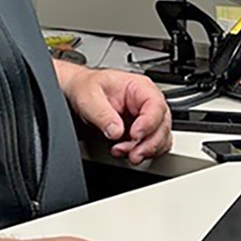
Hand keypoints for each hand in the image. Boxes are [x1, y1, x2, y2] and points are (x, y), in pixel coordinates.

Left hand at [56, 63, 171, 163]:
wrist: (78, 93)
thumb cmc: (86, 88)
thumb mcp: (89, 97)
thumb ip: (103, 114)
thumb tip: (116, 131)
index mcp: (139, 87)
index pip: (156, 106)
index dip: (149, 123)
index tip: (134, 136)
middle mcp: (147, 103)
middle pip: (162, 125)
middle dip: (149, 143)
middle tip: (131, 153)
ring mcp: (147, 118)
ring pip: (161, 138)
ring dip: (146, 150)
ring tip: (122, 152)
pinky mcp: (142, 132)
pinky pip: (153, 146)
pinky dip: (143, 153)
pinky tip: (125, 152)